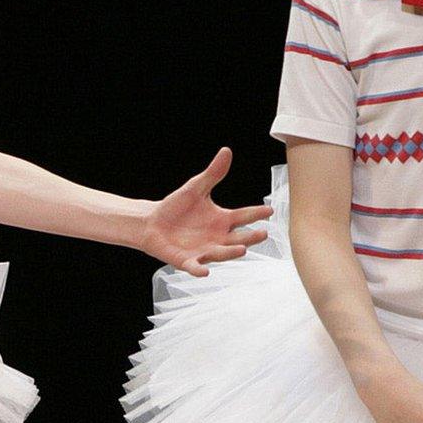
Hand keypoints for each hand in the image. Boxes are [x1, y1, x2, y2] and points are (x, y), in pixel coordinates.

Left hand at [140, 148, 271, 277]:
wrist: (152, 223)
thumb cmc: (176, 207)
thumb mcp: (196, 188)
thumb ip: (213, 173)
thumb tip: (226, 151)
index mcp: (223, 220)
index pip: (244, 216)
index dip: (256, 214)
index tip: (270, 210)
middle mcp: (218, 238)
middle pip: (239, 239)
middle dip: (251, 238)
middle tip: (263, 233)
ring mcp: (204, 251)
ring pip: (221, 253)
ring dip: (231, 253)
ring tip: (242, 249)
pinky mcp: (187, 261)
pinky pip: (195, 267)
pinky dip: (199, 270)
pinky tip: (204, 271)